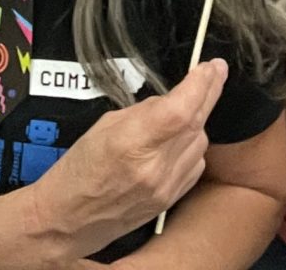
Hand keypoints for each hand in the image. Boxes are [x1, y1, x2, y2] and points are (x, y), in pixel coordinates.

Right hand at [27, 60, 224, 254]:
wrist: (69, 219)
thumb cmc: (78, 168)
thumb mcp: (104, 125)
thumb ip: (143, 111)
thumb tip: (172, 99)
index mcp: (131, 143)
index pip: (180, 110)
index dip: (200, 85)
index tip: (211, 67)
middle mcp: (154, 167)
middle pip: (196, 123)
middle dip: (209, 92)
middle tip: (216, 71)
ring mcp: (165, 187)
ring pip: (200, 142)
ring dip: (197, 121)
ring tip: (184, 111)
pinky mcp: (170, 200)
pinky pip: (195, 164)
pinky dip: (191, 147)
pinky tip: (179, 141)